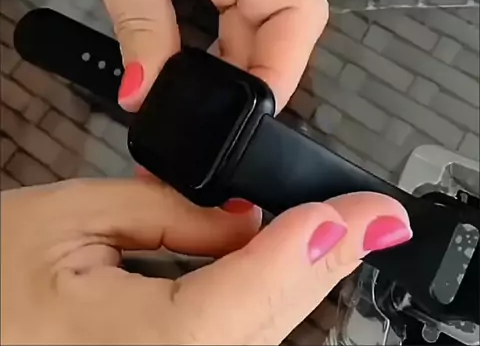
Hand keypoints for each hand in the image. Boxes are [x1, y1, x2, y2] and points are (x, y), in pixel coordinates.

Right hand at [1, 178, 411, 344]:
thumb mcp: (71, 216)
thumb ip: (168, 213)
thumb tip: (245, 219)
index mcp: (124, 344)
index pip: (238, 300)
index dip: (307, 251)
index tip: (362, 215)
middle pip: (263, 332)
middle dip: (323, 269)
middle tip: (372, 221)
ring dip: (298, 288)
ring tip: (333, 233)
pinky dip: (264, 310)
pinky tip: (276, 269)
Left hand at [50, 0, 327, 109]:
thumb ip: (140, 26)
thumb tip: (144, 95)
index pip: (297, 12)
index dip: (284, 71)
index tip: (246, 120)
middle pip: (287, 19)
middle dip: (254, 74)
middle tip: (213, 122)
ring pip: (267, 15)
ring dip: (239, 60)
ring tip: (203, 103)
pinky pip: (245, 1)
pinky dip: (226, 37)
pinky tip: (199, 65)